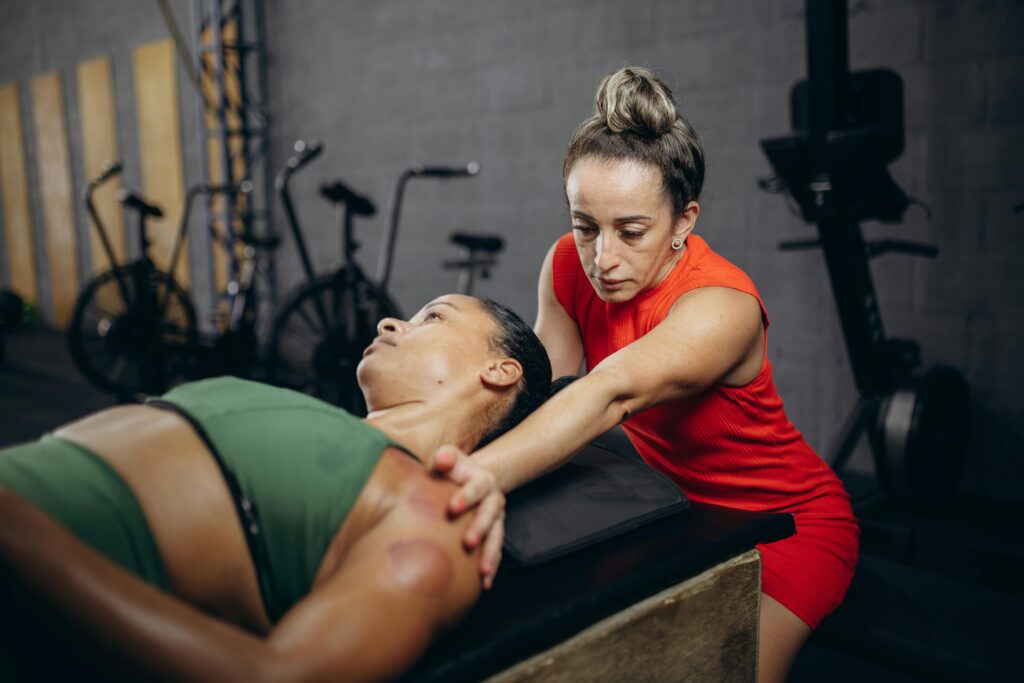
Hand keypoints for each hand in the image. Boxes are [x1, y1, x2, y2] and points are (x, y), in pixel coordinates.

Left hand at [430, 445, 504, 589]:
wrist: (464, 480)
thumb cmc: (449, 470)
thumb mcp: (447, 458)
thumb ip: (444, 457)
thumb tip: (441, 459)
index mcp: (482, 479)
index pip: (477, 488)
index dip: (466, 497)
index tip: (452, 508)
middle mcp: (493, 499)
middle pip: (490, 514)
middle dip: (480, 528)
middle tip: (468, 542)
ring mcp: (496, 519)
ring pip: (496, 536)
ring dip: (490, 553)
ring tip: (483, 570)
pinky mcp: (493, 534)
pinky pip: (496, 552)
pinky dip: (492, 566)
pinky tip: (485, 583)